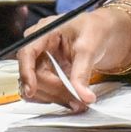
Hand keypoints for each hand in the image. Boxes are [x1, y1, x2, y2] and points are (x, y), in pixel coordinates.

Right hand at [16, 7, 130, 110]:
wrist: (103, 35)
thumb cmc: (95, 30)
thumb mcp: (90, 47)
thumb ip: (82, 72)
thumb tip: (83, 96)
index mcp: (43, 32)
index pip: (27, 53)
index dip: (26, 72)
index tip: (31, 90)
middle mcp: (38, 47)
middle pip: (34, 75)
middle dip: (53, 90)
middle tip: (76, 100)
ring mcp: (41, 62)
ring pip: (37, 87)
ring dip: (55, 97)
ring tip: (78, 102)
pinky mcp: (47, 74)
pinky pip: (44, 91)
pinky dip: (57, 98)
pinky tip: (72, 100)